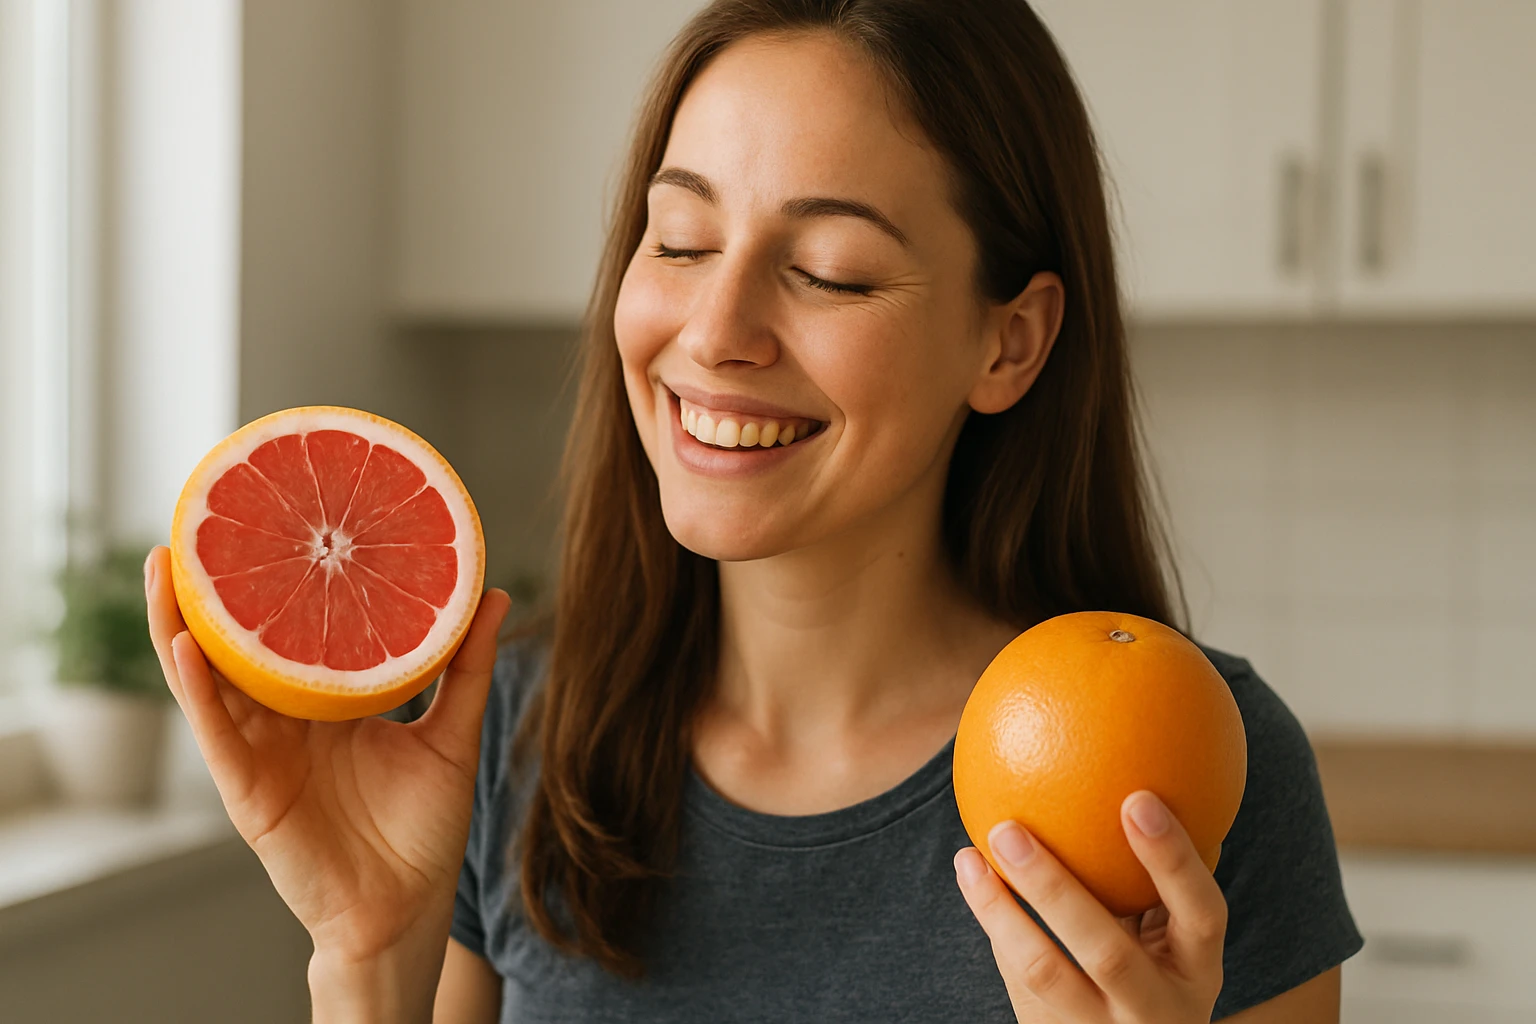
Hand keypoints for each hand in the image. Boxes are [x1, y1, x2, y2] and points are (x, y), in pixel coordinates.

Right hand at [144, 546, 511, 962]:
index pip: (293, 632)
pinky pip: (216, 732)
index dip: (278, 585)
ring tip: (168, 564)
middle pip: (240, 645)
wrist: (407, 908)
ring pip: (209, 679)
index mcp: (328, 705)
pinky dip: (197, 689)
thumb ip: (466, 666)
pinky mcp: (247, 789)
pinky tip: (185, 645)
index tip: (274, 522)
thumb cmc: (423, 830)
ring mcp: (261, 752)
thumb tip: (493, 592)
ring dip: (181, 623)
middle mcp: (286, 721)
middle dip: (215, 591)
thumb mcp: (451, 733)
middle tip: (202, 524)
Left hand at [954, 792, 1225, 1022]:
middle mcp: (1157, 1009)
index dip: (1173, 860)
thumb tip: (1130, 760)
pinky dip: (994, 923)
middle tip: (1008, 829)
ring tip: (971, 854)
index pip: (1202, 912)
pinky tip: (970, 871)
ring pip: (1044, 973)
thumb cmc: (1155, 968)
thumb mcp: (1173, 935)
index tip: (1136, 798)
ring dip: (1001, 909)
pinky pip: (1018, 978)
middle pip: (1108, 951)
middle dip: (1054, 890)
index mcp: (1199, 969)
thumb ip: (1158, 875)